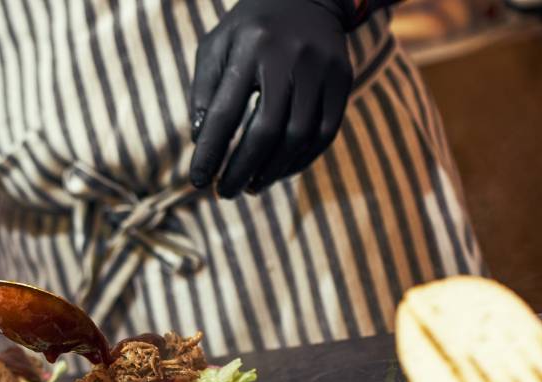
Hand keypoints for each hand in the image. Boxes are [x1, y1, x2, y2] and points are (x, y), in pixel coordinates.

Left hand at [189, 0, 353, 197]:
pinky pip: (325, 132)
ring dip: (272, 171)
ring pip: (299, 136)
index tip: (198, 181)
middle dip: (242, 169)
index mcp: (250, 47)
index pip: (225, 112)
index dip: (210, 152)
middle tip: (225, 193)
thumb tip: (202, 141)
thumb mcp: (216, 47)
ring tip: (251, 187)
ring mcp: (322, 68)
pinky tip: (279, 172)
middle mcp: (289, 57)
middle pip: (266, 130)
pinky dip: (300, 160)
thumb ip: (205, 93)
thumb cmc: (249, 29)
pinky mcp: (343, 78)